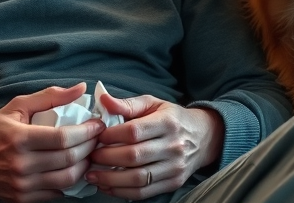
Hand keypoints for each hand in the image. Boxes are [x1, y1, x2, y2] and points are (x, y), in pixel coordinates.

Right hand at [0, 83, 105, 202]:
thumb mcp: (17, 106)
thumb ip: (50, 96)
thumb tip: (80, 88)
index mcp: (20, 138)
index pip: (64, 138)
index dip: (87, 132)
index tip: (98, 125)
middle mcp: (21, 164)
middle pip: (69, 159)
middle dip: (90, 147)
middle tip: (97, 138)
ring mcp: (22, 185)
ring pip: (66, 179)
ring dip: (84, 166)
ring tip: (88, 154)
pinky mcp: (21, 199)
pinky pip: (56, 194)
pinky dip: (69, 182)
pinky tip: (72, 169)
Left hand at [86, 93, 224, 199]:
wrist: (203, 137)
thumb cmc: (172, 118)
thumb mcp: (153, 104)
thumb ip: (128, 104)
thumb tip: (103, 100)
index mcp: (168, 122)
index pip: (134, 131)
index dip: (111, 135)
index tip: (97, 136)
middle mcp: (174, 146)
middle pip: (133, 156)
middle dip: (106, 158)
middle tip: (90, 156)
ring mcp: (174, 167)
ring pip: (137, 178)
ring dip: (110, 179)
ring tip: (92, 174)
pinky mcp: (173, 183)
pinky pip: (143, 193)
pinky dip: (121, 192)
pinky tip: (107, 186)